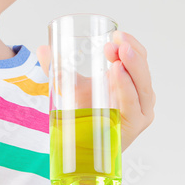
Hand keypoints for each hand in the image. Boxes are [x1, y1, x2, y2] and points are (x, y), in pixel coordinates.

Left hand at [38, 30, 153, 152]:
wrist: (83, 150)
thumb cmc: (85, 116)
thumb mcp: (73, 88)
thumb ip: (57, 70)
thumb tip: (41, 48)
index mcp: (130, 80)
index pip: (138, 57)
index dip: (130, 44)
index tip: (114, 34)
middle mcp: (139, 94)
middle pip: (142, 68)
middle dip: (131, 52)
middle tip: (116, 42)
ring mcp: (139, 110)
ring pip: (142, 85)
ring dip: (132, 66)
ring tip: (119, 52)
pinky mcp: (133, 125)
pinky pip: (133, 105)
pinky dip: (127, 88)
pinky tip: (117, 73)